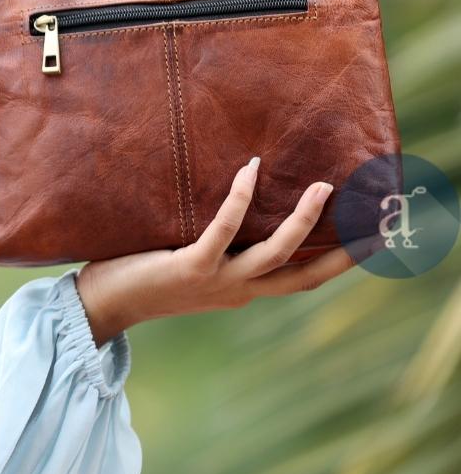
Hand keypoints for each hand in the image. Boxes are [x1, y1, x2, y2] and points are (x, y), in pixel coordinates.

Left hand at [74, 157, 382, 347]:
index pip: (301, 278)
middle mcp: (238, 290)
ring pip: (275, 254)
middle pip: (304, 276)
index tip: (369, 242)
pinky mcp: (191, 267)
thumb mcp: (193, 260)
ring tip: (322, 186)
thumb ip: (218, 241)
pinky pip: (223, 231)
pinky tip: (250, 171)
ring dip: (302, 221)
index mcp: (242, 289)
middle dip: (341, 250)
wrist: (103, 303)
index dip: (337, 262)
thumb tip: (237, 197)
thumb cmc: (144, 271)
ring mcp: (217, 281)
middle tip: (371, 219)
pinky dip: (239, 200)